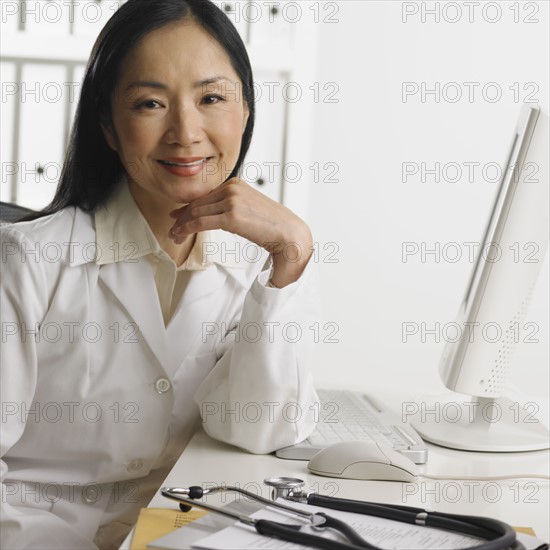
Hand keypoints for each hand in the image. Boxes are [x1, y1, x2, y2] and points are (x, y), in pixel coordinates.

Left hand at [169, 178, 312, 286]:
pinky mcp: (232, 216)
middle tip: (173, 229)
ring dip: (181, 225)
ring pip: (196, 213)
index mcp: (236, 184)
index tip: (177, 217)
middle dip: (181, 218)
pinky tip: (181, 235)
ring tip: (175, 236)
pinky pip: (201, 222)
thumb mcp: (249, 210)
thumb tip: (212, 214)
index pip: (205, 196)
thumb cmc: (272, 226)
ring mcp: (232, 201)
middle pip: (198, 203)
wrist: (289, 235)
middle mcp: (232, 188)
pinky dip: (187, 228)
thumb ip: (230, 207)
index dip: (187, 208)